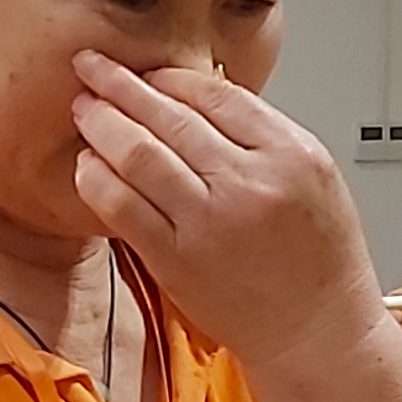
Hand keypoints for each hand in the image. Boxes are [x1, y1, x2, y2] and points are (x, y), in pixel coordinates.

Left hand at [65, 55, 372, 374]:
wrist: (316, 333)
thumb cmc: (319, 261)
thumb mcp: (316, 177)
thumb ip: (264, 136)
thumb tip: (202, 96)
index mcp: (291, 153)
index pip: (216, 93)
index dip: (170, 76)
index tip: (145, 70)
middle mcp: (250, 183)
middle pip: (170, 115)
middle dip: (122, 85)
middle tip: (92, 68)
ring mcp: (210, 222)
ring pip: (139, 154)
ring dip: (102, 124)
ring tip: (83, 109)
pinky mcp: (177, 261)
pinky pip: (122, 207)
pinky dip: (97, 179)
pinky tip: (86, 164)